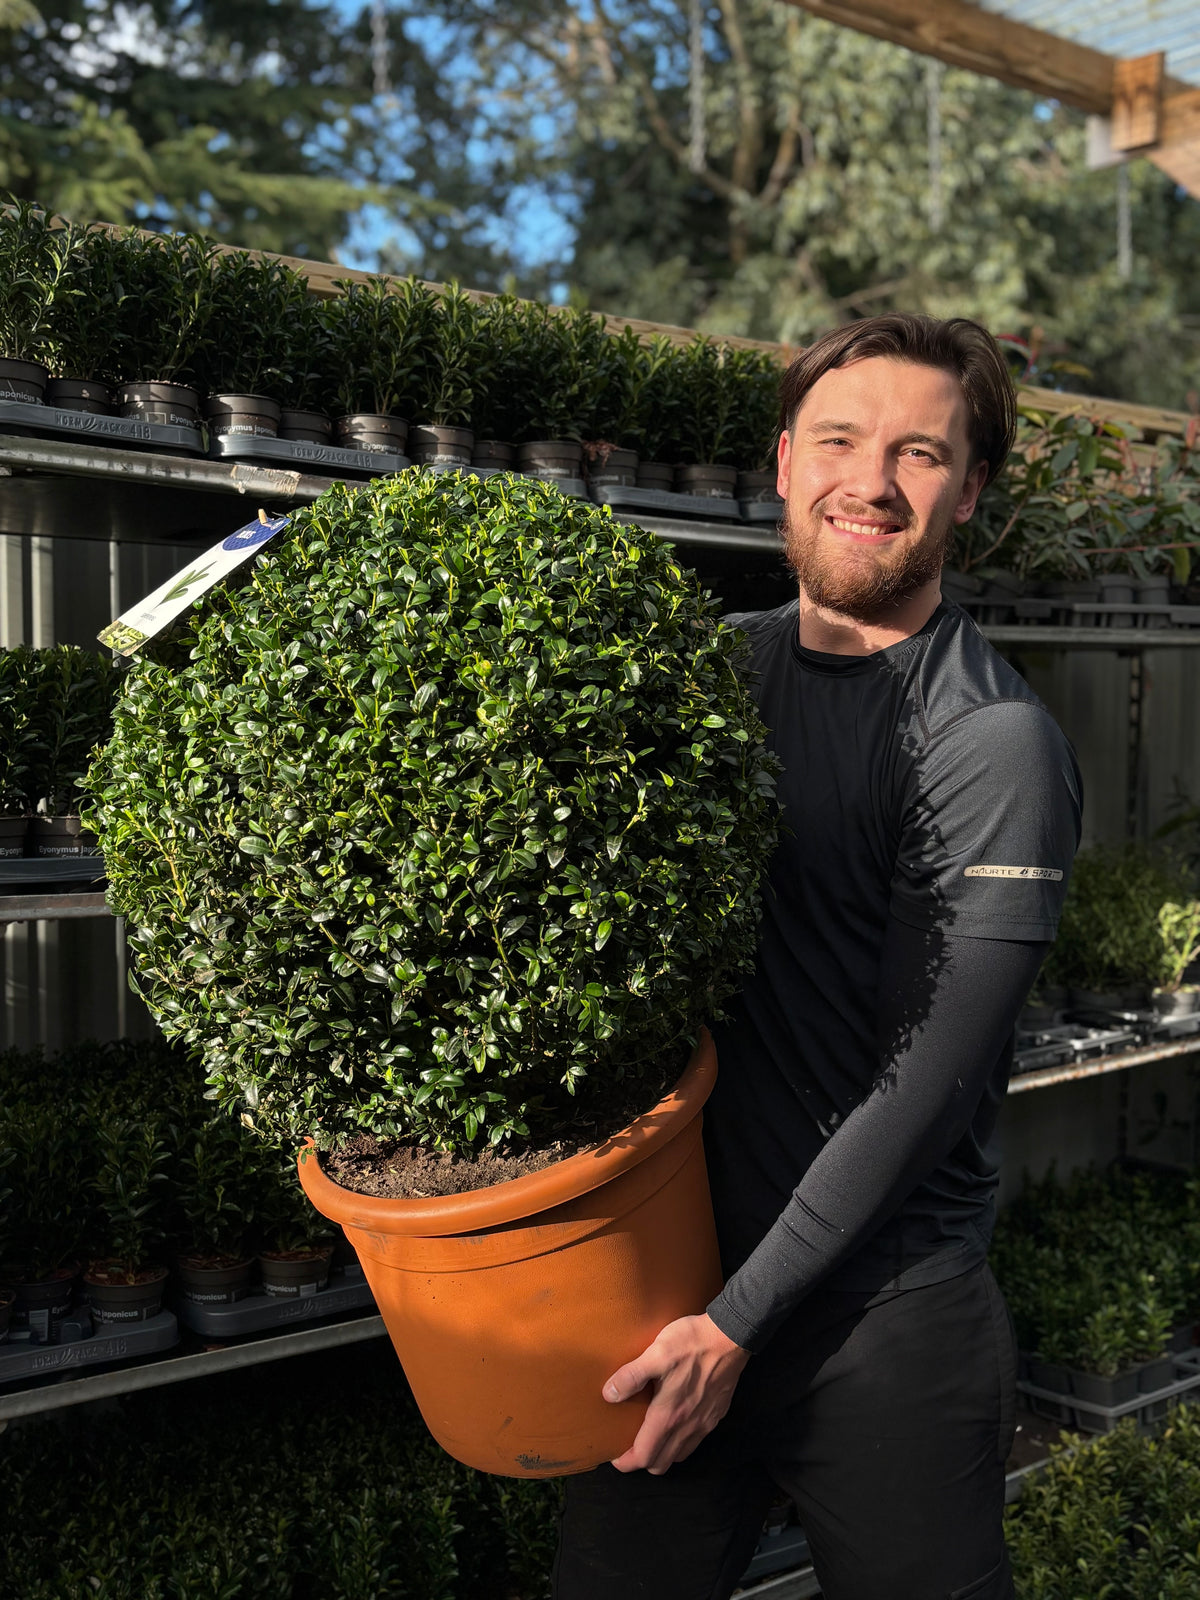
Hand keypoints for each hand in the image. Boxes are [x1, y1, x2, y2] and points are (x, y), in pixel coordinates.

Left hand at [603, 1312, 749, 1474]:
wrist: (729, 1337)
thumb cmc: (691, 1343)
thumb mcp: (655, 1353)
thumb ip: (631, 1376)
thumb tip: (609, 1395)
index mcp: (668, 1414)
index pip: (644, 1456)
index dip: (626, 1462)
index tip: (615, 1456)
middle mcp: (687, 1426)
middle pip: (660, 1464)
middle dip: (642, 1461)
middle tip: (629, 1446)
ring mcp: (704, 1423)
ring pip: (679, 1456)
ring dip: (662, 1454)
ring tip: (650, 1436)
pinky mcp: (715, 1415)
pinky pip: (694, 1442)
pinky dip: (680, 1443)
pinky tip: (675, 1424)